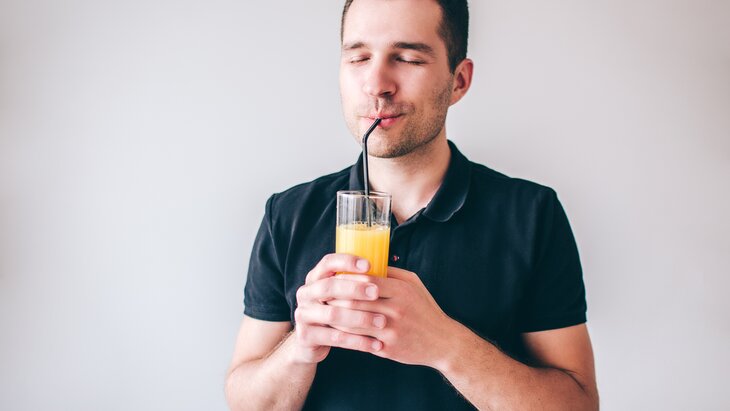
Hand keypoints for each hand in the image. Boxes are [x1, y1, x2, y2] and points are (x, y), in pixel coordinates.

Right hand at [290, 253, 386, 363]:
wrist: (312, 342)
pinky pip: (336, 338)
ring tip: (382, 322)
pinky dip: (358, 341)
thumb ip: (354, 282)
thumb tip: (384, 270)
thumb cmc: (335, 312)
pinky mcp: (306, 336)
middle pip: (329, 287)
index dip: (347, 261)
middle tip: (376, 292)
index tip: (369, 265)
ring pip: (333, 314)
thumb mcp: (340, 295)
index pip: (328, 263)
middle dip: (354, 289)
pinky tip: (376, 344)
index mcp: (315, 278)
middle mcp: (305, 293)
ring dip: (360, 318)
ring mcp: (303, 315)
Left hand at [328, 267, 458, 367]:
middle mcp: (396, 309)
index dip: (345, 279)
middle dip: (335, 298)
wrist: (442, 342)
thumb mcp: (414, 284)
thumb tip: (366, 262)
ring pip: (354, 322)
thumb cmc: (425, 309)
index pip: (365, 280)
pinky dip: (346, 335)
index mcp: (401, 290)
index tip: (332, 279)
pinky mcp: (388, 348)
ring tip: (325, 312)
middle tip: (322, 295)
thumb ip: (391, 272)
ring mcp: (391, 330)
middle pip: (355, 301)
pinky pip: (360, 340)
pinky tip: (337, 330)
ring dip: (336, 317)